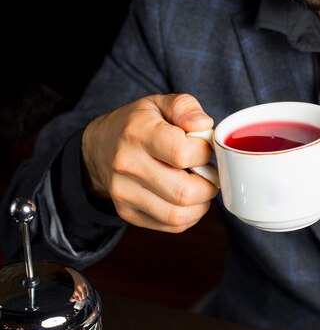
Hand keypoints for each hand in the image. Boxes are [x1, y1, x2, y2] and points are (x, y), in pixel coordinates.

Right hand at [82, 93, 217, 232]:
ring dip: (201, 205)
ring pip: (178, 215)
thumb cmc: (138, 125)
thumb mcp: (159, 104)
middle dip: (208, 186)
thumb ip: (185, 107)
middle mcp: (126, 165)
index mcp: (137, 132)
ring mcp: (124, 193)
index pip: (183, 153)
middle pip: (184, 192)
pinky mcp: (128, 213)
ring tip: (200, 189)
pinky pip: (171, 226)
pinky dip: (189, 217)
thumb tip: (204, 126)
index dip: (204, 153)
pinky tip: (188, 201)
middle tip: (209, 175)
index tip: (204, 150)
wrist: (99, 149)